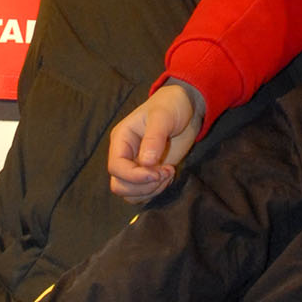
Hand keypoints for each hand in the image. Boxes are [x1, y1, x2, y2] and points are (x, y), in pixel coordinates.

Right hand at [108, 80, 204, 202]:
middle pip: (120, 185)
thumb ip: (154, 138)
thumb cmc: (170, 106)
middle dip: (144, 185)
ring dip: (151, 190)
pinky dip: (156, 191)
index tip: (157, 173)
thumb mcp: (162, 116)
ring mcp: (136, 167)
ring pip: (131, 194)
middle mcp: (124, 156)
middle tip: (166, 172)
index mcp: (121, 140)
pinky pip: (144, 194)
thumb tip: (146, 163)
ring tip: (168, 173)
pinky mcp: (148, 174)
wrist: (185, 109)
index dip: (134, 176)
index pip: (116, 168)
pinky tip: (168, 176)